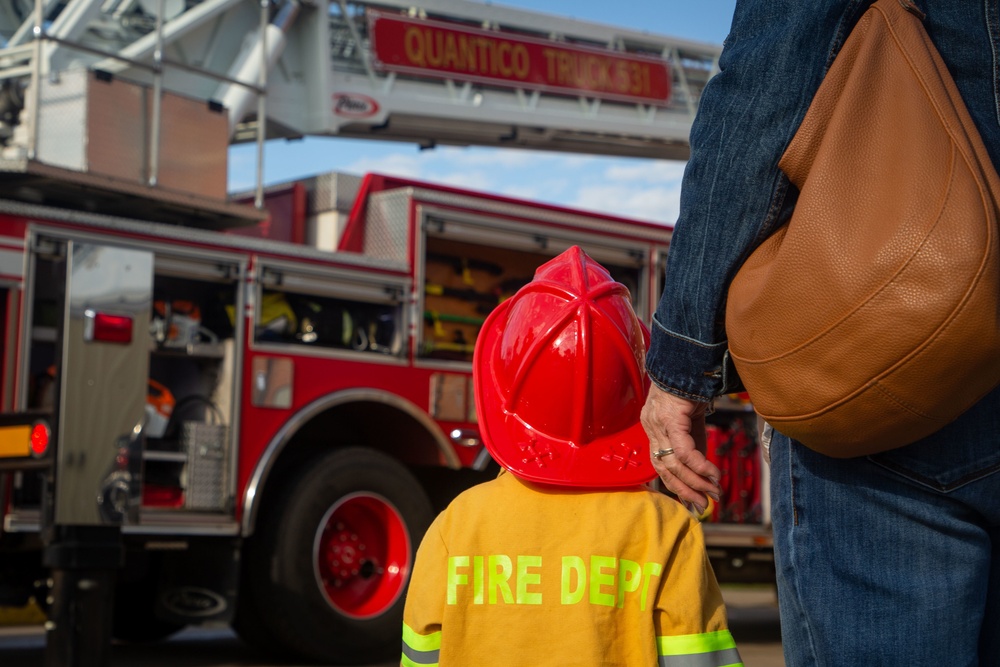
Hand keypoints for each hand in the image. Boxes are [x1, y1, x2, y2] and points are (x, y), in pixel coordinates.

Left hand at [640, 384, 721, 514]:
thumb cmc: (692, 387)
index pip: (659, 464)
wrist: (689, 358)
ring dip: (695, 482)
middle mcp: (651, 426)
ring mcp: (657, 422)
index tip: (694, 502)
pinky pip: (684, 449)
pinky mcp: (670, 417)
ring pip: (673, 462)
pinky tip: (713, 475)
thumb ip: (694, 445)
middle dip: (685, 490)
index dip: (676, 485)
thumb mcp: (693, 422)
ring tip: (714, 492)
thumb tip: (705, 474)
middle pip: (663, 468)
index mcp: (653, 427)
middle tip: (704, 505)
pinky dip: (700, 465)